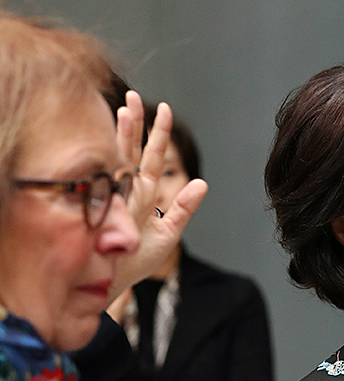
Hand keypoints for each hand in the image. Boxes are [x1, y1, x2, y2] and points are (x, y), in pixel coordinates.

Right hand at [109, 91, 207, 300]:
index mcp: (144, 192)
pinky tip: (108, 145)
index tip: (164, 108)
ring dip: (120, 136)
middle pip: (130, 150)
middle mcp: (127, 190)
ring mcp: (113, 197)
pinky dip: (105, 164)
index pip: (152, 157)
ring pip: (116, 160)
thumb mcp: (169, 234)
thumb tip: (202, 184)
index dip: (158, 134)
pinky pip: (104, 183)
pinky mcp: (103, 211)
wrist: (115, 283)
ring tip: (122, 110)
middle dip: (132, 124)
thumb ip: (184, 209)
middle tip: (133, 96)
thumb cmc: (138, 261)